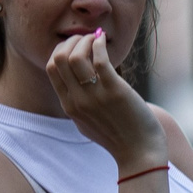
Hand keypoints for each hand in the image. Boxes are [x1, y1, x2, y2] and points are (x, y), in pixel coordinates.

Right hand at [45, 28, 167, 175]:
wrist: (140, 154)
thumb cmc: (118, 138)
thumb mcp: (87, 123)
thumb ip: (77, 105)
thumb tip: (75, 84)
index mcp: (69, 106)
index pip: (51, 68)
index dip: (61, 50)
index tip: (75, 45)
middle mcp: (78, 100)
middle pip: (59, 58)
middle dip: (71, 41)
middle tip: (86, 39)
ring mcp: (95, 96)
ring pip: (76, 55)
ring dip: (85, 40)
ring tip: (96, 38)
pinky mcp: (115, 92)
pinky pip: (100, 60)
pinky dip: (99, 45)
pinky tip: (104, 41)